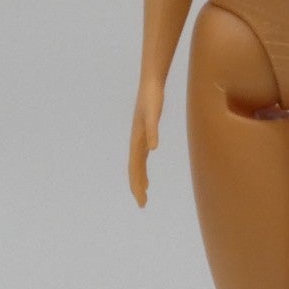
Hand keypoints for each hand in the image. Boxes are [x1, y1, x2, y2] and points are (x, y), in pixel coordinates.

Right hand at [128, 79, 163, 206]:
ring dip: (139, 179)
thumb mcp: (153, 114)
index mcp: (137, 140)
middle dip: (137, 187)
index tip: (142, 200)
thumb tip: (153, 148)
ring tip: (144, 192)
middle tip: (142, 204)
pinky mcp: (145, 133)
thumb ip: (152, 130)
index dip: (137, 184)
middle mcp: (137, 141)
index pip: (135, 168)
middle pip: (135, 169)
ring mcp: (140, 137)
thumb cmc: (152, 98)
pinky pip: (142, 155)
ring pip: (137, 163)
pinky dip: (144, 167)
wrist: (151, 84)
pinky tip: (148, 171)